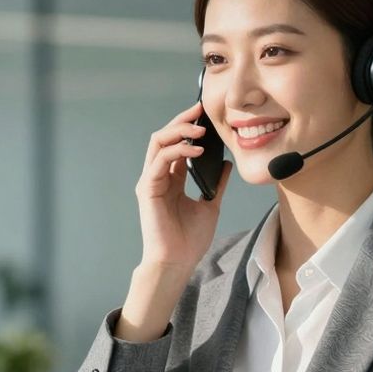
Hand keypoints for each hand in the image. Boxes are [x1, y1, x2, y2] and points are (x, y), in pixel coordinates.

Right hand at [134, 102, 231, 269]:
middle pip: (164, 137)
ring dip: (179, 131)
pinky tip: (196, 151)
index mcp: (171, 179)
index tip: (206, 114)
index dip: (189, 127)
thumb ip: (216, 184)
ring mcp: (151, 181)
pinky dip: (178, 151)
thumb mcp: (210, 205)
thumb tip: (225, 164)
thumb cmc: (189, 240)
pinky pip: (160, 160)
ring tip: (200, 130)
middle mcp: (158, 176)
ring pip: (158, 143)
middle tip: (200, 109)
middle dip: (182, 121)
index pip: (176, 143)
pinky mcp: (147, 188)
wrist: (178, 262)